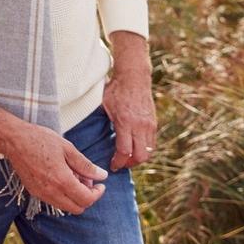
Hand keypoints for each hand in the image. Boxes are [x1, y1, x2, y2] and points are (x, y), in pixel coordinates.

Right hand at [0, 120, 107, 214]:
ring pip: (65, 206)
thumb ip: (85, 165)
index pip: (86, 199)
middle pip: (77, 208)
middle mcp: (51, 192)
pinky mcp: (33, 191)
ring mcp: (41, 193)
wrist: (14, 140)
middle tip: (87, 180)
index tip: (100, 185)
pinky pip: (53, 201)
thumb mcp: (67, 148)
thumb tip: (102, 176)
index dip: (97, 194)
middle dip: (86, 197)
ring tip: (73, 176)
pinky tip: (61, 177)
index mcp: (62, 180)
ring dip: (74, 197)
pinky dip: (62, 195)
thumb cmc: (40, 139)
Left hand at [103, 31, 156, 170]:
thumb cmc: (116, 90)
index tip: (112, 166)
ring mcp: (149, 125)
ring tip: (127, 158)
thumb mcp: (104, 105)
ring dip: (138, 158)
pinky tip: (134, 147)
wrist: (134, 77)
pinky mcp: (154, 123)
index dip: (118, 162)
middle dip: (129, 164)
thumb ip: (101, 122)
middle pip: (139, 157)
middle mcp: (140, 126)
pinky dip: (144, 149)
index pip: (124, 151)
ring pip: (148, 153)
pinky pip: (152, 144)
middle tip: (120, 164)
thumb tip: (89, 135)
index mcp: (125, 122)